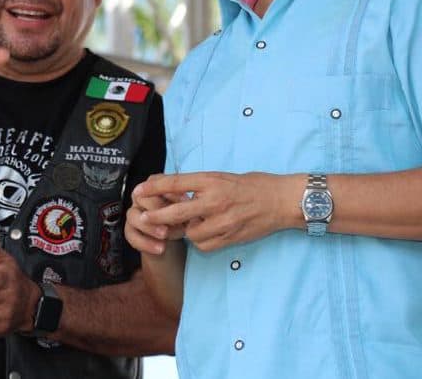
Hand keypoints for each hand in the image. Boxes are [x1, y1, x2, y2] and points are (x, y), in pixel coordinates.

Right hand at [125, 181, 187, 255]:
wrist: (171, 245)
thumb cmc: (181, 222)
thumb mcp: (188, 212)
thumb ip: (185, 206)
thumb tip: (187, 204)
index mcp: (155, 187)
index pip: (156, 182)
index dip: (170, 192)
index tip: (185, 202)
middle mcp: (141, 197)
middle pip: (141, 197)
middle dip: (157, 209)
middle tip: (173, 220)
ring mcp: (134, 213)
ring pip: (133, 215)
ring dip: (149, 226)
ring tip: (165, 235)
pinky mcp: (130, 230)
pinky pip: (131, 234)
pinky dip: (145, 243)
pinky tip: (160, 248)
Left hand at [138, 172, 300, 252]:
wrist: (282, 200)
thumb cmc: (253, 185)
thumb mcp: (224, 177)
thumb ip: (201, 185)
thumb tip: (175, 191)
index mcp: (212, 181)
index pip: (175, 183)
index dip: (154, 188)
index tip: (139, 190)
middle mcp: (215, 200)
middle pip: (175, 211)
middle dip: (156, 216)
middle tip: (144, 217)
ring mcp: (223, 221)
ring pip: (189, 231)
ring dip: (185, 229)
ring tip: (191, 222)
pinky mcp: (230, 237)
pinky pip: (204, 244)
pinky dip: (200, 240)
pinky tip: (205, 232)